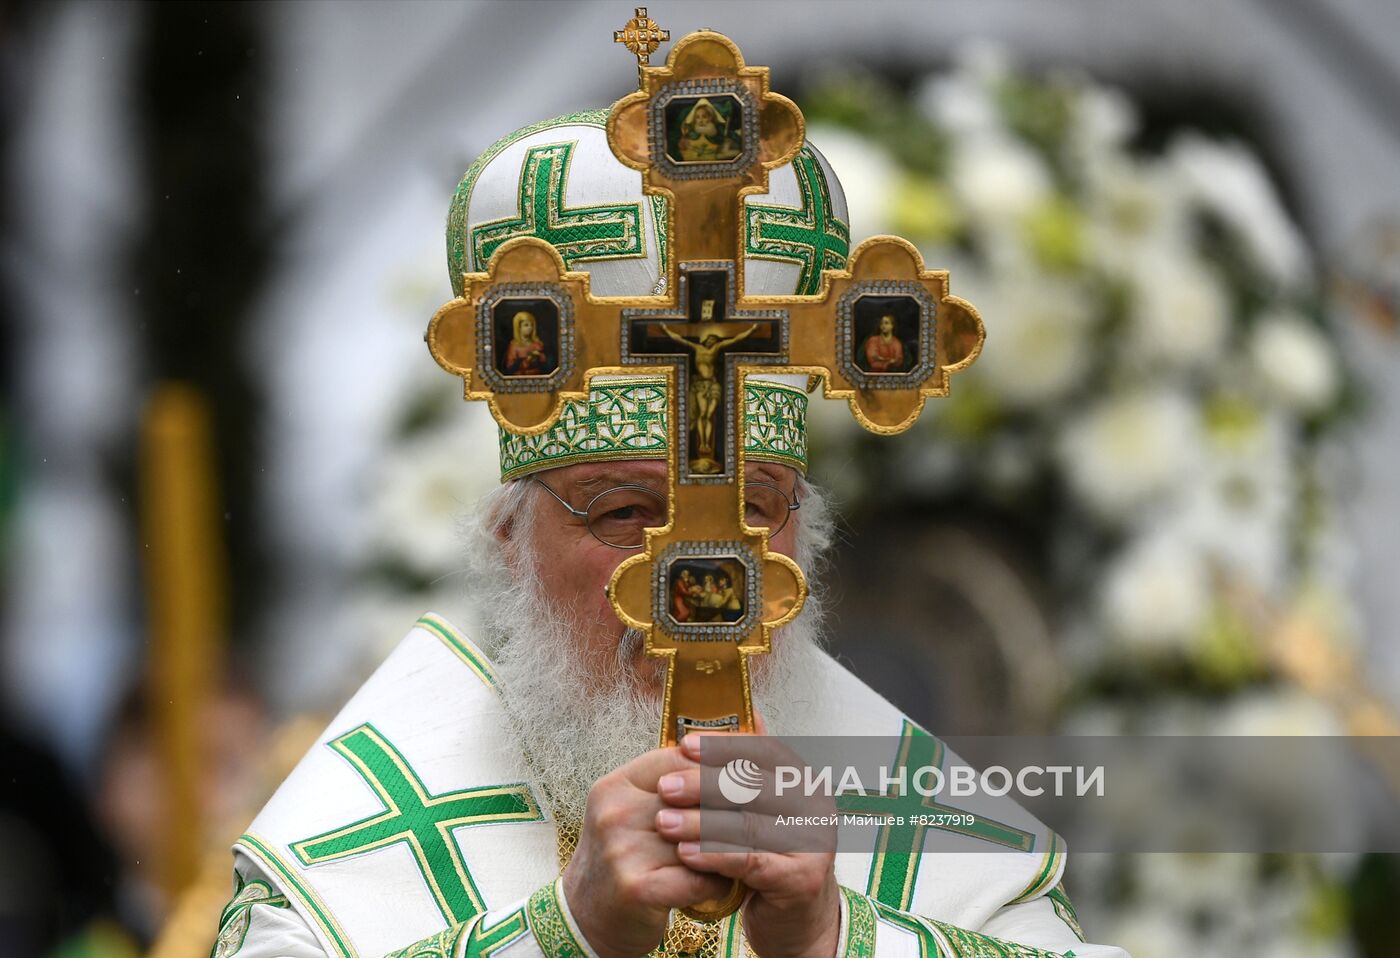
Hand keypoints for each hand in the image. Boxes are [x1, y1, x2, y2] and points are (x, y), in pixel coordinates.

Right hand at [563, 747, 735, 957]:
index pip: (680, 759)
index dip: (721, 763)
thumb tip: (736, 741)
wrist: (585, 918)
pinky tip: (726, 885)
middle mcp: (615, 812)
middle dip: (736, 806)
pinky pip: (697, 878)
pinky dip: (718, 883)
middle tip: (768, 812)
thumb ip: (672, 781)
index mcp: (616, 784)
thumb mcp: (634, 810)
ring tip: (751, 850)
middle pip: (695, 797)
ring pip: (702, 839)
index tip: (753, 773)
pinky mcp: (635, 888)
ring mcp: (622, 849)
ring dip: (732, 848)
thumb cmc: (622, 858)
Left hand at [653, 728, 840, 957]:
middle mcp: (815, 807)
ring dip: (701, 822)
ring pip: (748, 824)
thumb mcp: (762, 810)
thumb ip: (751, 768)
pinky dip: (714, 855)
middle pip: (753, 786)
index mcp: (804, 782)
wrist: (798, 921)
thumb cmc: (772, 860)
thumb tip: (748, 714)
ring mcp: (814, 843)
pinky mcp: (802, 878)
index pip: (764, 750)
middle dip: (703, 784)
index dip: (723, 746)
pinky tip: (686, 854)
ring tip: (665, 823)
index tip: (684, 745)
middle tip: (664, 788)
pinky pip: (750, 860)